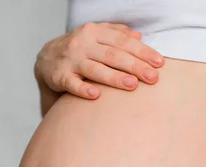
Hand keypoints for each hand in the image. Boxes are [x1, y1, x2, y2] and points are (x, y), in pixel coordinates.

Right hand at [35, 22, 163, 99]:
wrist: (46, 58)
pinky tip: (95, 95)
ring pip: (95, 69)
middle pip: (113, 55)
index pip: (123, 42)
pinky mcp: (59, 76)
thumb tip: (139, 37)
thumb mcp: (97, 36)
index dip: (142, 52)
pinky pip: (72, 84)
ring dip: (114, 77)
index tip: (159, 63)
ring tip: (132, 85)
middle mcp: (83, 44)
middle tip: (153, 78)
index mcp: (96, 32)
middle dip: (135, 66)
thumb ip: (117, 34)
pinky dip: (83, 89)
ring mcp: (71, 60)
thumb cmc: (80, 49)